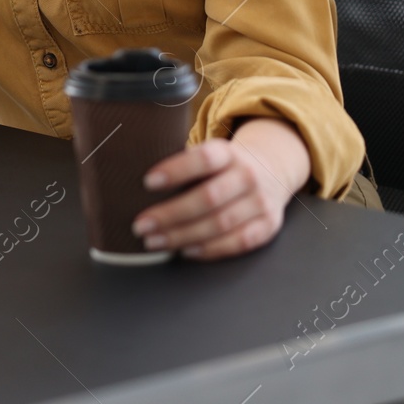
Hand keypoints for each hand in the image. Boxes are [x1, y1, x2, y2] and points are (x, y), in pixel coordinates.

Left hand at [130, 117, 310, 260]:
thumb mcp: (210, 154)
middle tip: (141, 225)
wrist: (272, 171)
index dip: (176, 170)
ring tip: (154, 241)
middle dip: (170, 214)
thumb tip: (131, 179)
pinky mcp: (267, 226)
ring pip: (220, 223)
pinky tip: (185, 250)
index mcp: (229, 153)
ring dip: (183, 235)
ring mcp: (261, 202)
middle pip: (208, 197)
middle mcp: (247, 175)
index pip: (203, 158)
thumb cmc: (224, 167)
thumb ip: (183, 166)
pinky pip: (238, 242)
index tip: (147, 182)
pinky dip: (209, 249)